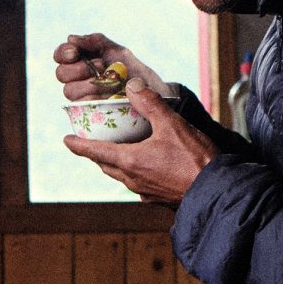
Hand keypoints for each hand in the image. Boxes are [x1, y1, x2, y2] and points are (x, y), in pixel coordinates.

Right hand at [54, 33, 173, 101]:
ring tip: (111, 82)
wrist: (151, 93)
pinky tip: (109, 95)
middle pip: (61, 73)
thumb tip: (71, 38)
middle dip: (78, 69)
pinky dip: (95, 98)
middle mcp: (77, 80)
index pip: (61, 56)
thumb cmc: (134, 71)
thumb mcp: (118, 52)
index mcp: (82, 62)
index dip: (63, 53)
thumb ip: (96, 42)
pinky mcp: (87, 114)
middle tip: (101, 66)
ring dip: (90, 83)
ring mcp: (81, 98)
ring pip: (70, 90)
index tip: (74, 53)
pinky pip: (81, 105)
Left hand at [62, 78, 216, 206]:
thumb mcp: (172, 125)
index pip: (94, 152)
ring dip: (113, 163)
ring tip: (115, 151)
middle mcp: (131, 179)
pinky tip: (144, 165)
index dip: (78, 145)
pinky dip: (133, 172)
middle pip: (105, 164)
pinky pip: (136, 184)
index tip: (66, 140)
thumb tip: (132, 85)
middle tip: (90, 142)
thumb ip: (150, 103)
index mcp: (130, 161)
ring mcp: (143, 191)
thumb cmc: (195, 159)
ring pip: (120, 175)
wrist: (216, 191)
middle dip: (95, 153)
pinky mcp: (156, 198)